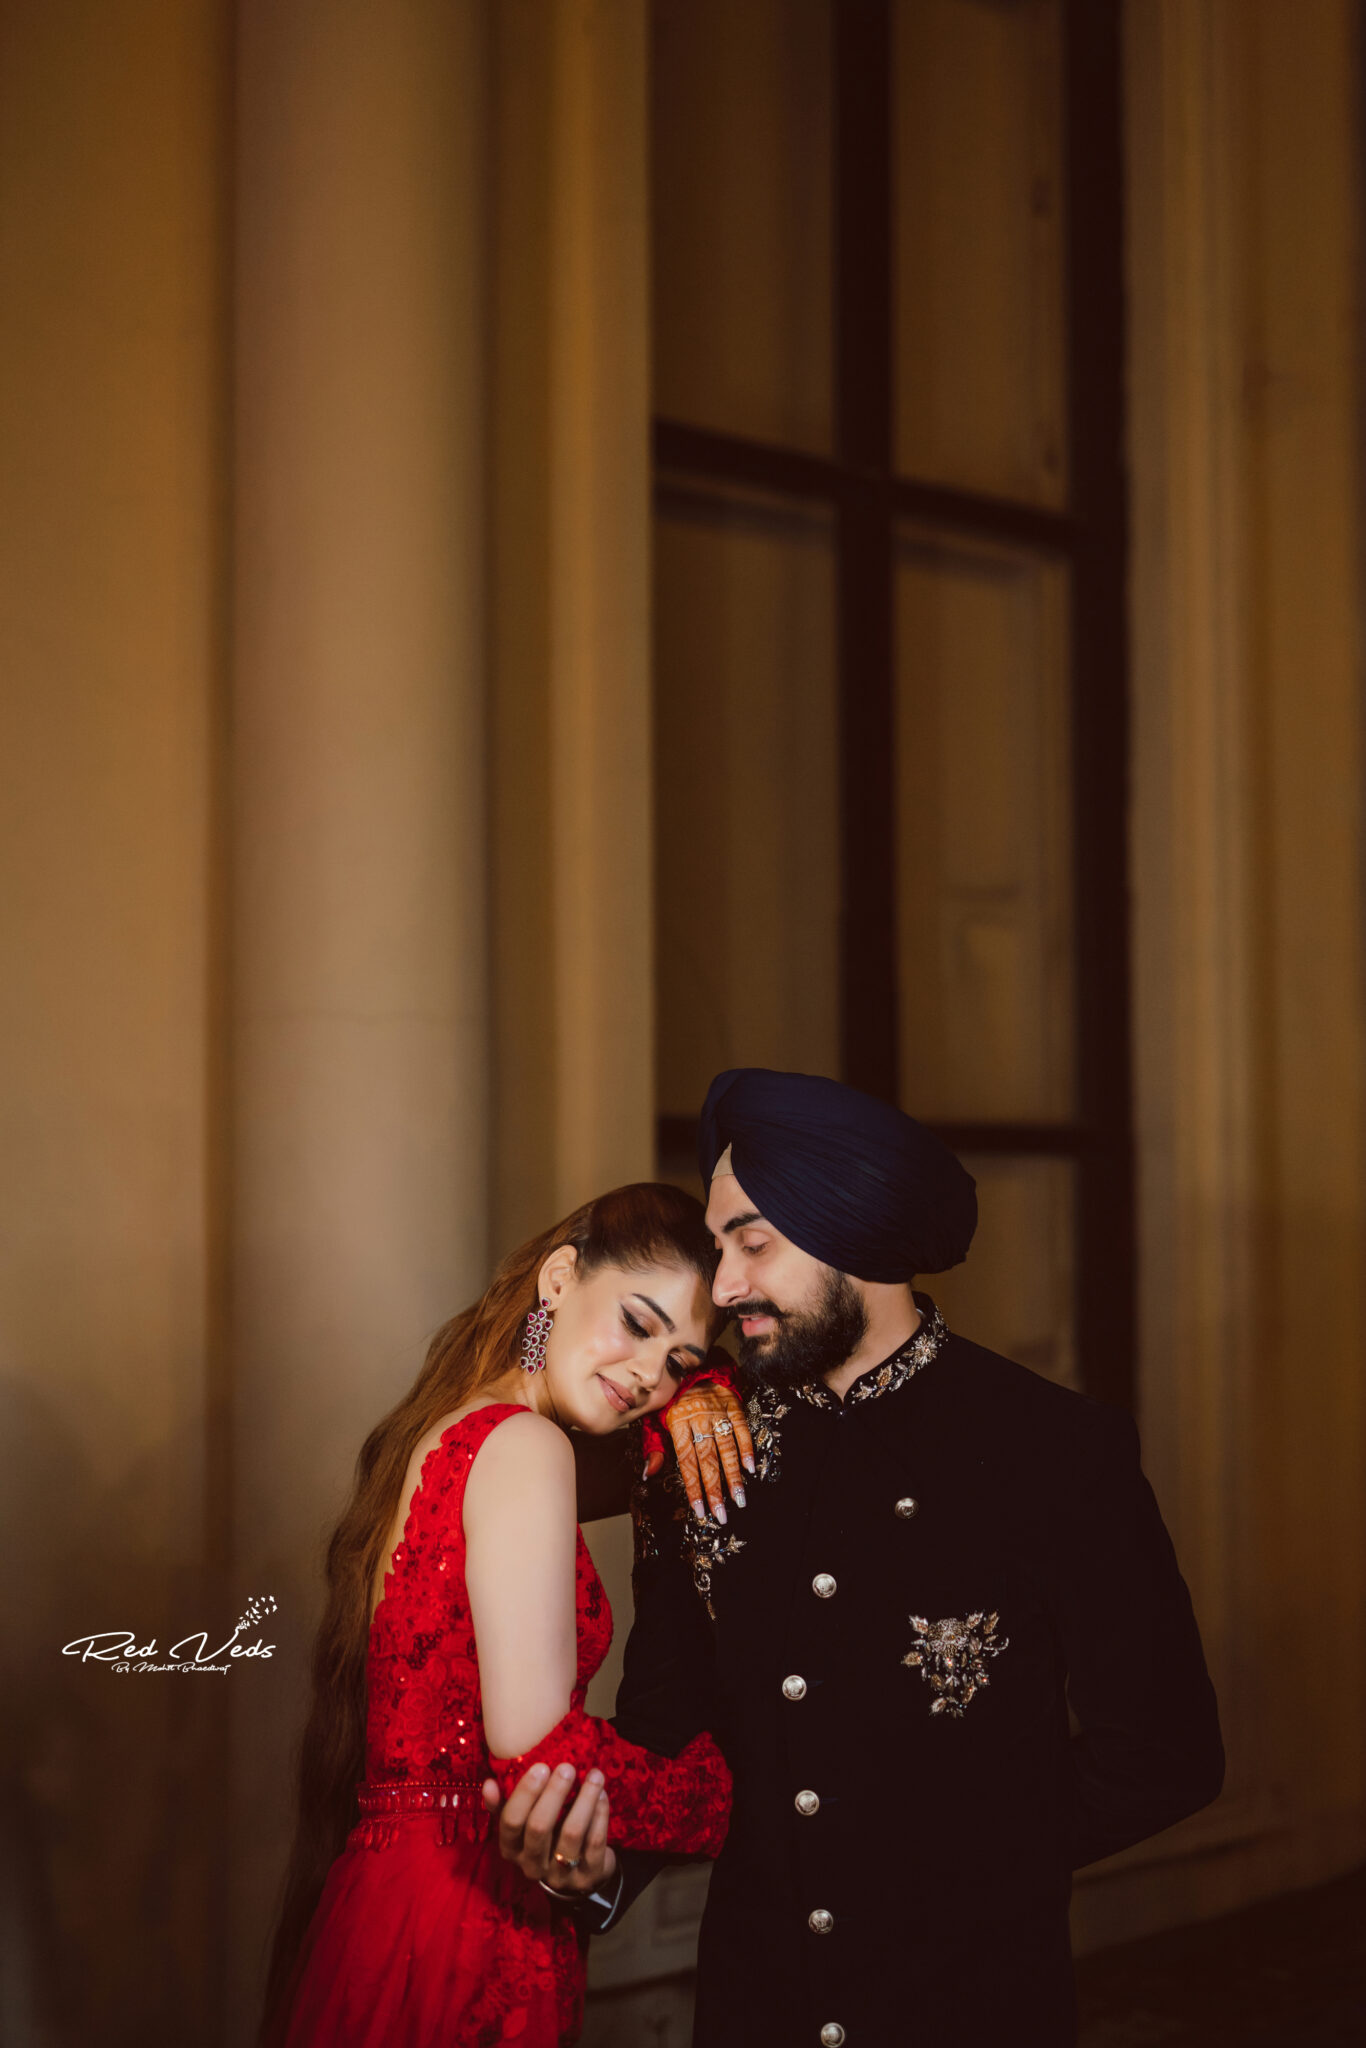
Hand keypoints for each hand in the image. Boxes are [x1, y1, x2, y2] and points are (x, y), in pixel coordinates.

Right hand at [481, 1762, 616, 1895]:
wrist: (578, 1875)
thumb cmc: (547, 1837)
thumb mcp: (522, 1825)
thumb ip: (505, 1805)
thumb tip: (489, 1783)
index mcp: (512, 1849)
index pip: (511, 1823)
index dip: (524, 1794)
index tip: (540, 1766)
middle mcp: (532, 1865)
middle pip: (539, 1828)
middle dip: (554, 1794)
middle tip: (567, 1767)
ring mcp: (560, 1875)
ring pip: (571, 1834)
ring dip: (584, 1800)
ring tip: (594, 1775)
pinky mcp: (587, 1877)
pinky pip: (594, 1844)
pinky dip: (599, 1816)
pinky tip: (602, 1795)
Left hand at [648, 1360, 754, 1522]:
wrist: (692, 1365)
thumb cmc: (672, 1398)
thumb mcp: (655, 1419)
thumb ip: (653, 1447)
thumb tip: (648, 1474)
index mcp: (677, 1423)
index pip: (686, 1461)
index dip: (694, 1487)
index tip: (700, 1510)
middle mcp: (698, 1419)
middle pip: (707, 1459)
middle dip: (715, 1489)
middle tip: (722, 1514)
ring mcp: (717, 1411)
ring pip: (726, 1447)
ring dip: (733, 1475)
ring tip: (739, 1499)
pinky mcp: (733, 1404)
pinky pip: (741, 1428)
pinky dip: (746, 1447)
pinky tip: (750, 1468)